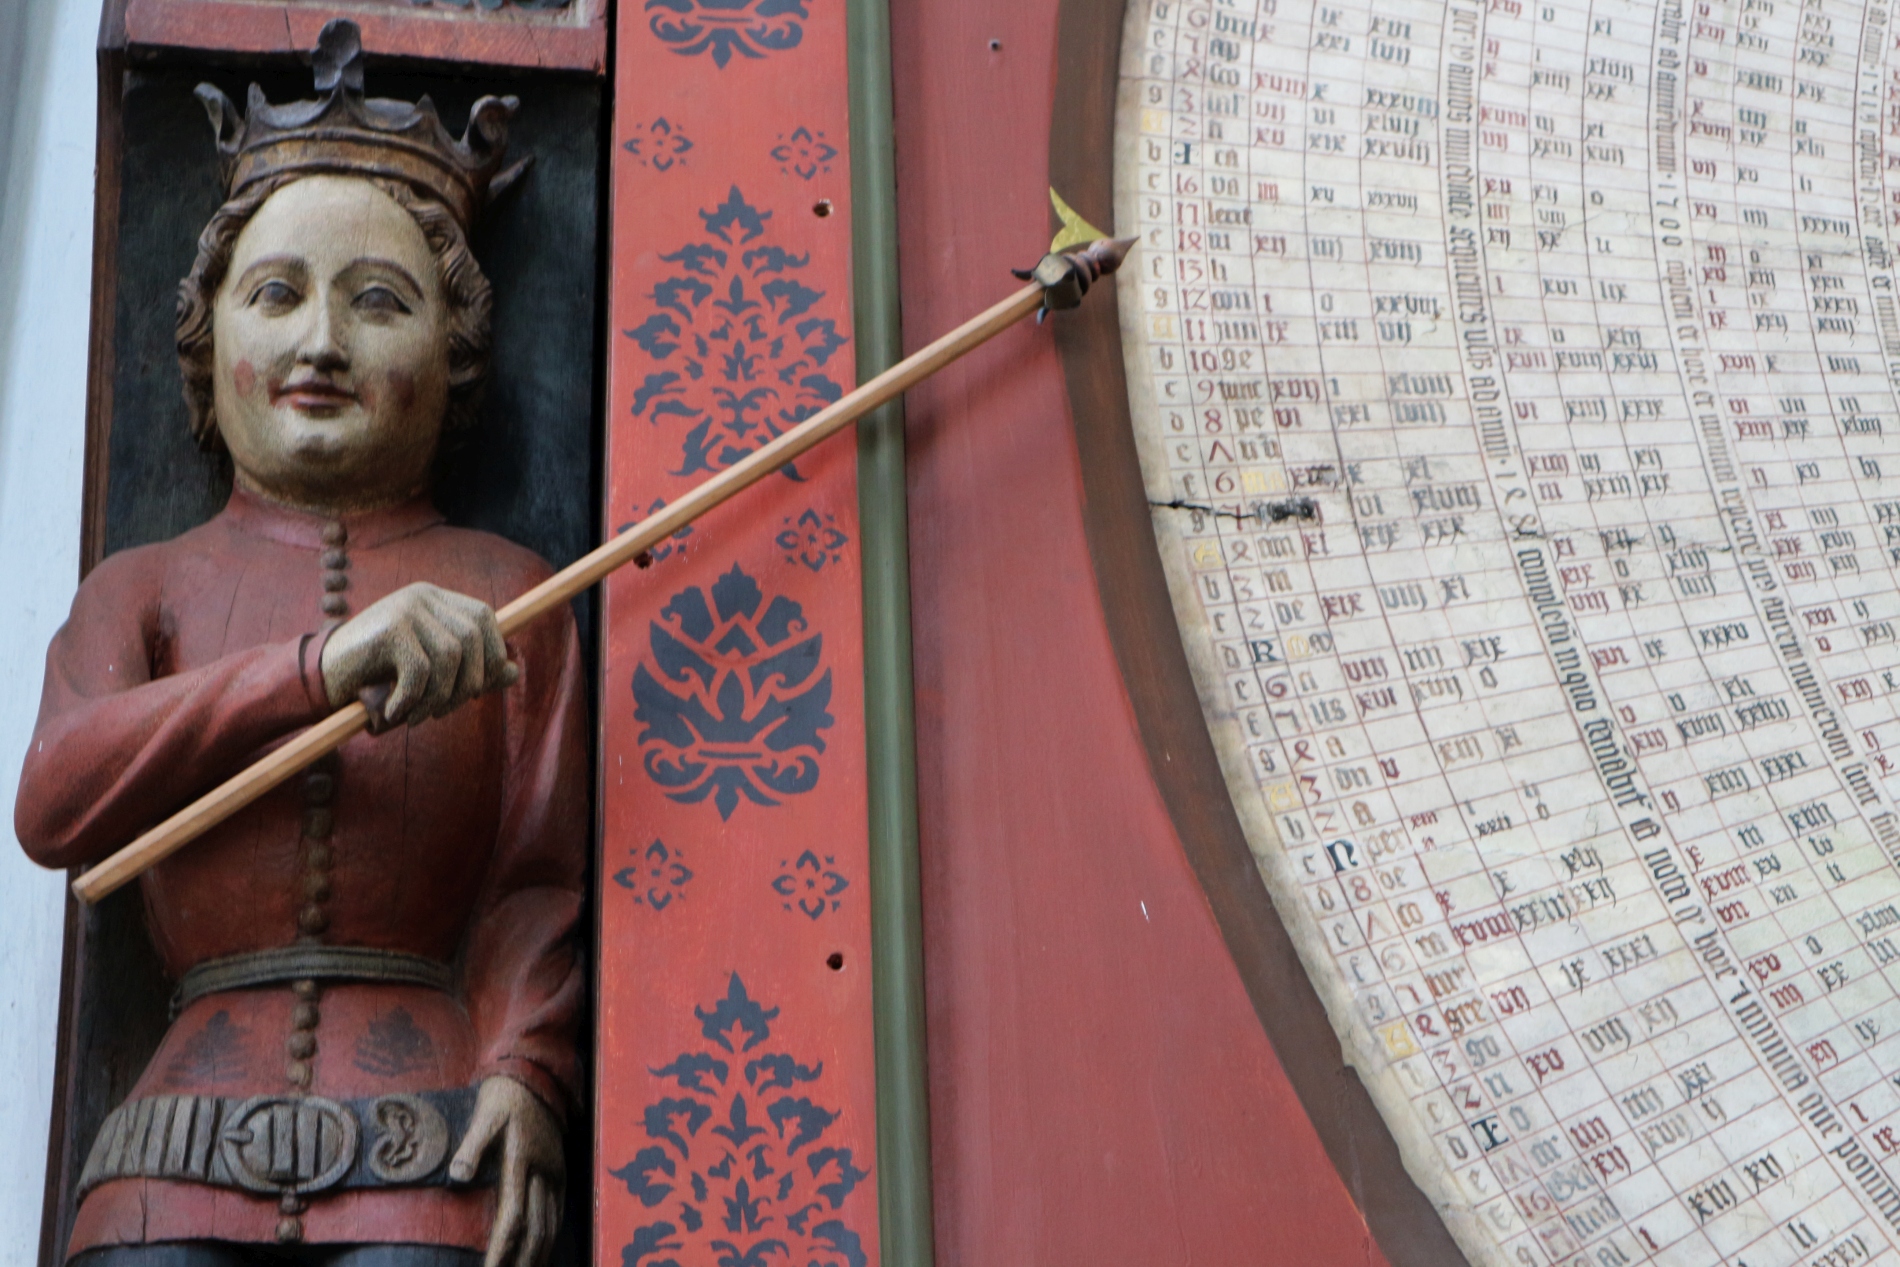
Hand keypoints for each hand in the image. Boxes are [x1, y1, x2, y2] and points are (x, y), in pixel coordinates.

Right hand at [319, 582, 517, 726]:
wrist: (318, 678)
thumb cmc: (376, 677)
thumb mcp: (429, 674)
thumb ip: (471, 671)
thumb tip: (514, 672)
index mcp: (434, 599)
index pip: (483, 617)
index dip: (490, 654)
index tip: (475, 689)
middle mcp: (421, 596)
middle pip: (472, 639)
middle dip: (465, 685)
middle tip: (441, 712)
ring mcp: (404, 608)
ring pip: (449, 657)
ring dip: (438, 698)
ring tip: (416, 716)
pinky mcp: (388, 628)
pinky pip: (420, 671)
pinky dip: (411, 700)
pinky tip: (393, 711)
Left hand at [450, 1075, 565, 1266]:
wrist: (536, 1075)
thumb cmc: (504, 1096)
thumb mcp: (484, 1115)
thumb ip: (472, 1147)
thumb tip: (457, 1178)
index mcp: (521, 1160)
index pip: (513, 1217)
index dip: (502, 1249)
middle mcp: (543, 1171)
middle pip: (537, 1229)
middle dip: (523, 1261)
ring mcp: (555, 1172)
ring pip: (551, 1224)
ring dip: (539, 1254)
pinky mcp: (560, 1170)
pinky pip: (559, 1210)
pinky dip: (551, 1235)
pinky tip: (543, 1250)